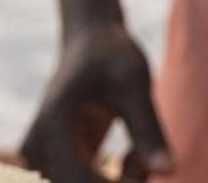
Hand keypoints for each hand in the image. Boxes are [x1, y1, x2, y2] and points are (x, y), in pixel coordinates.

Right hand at [20, 22, 174, 181]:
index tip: (146, 172)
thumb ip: (148, 129)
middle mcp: (37, 145)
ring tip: (138, 155)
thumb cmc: (113, 54)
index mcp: (53, 124)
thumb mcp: (135, 84)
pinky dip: (115, 180)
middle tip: (145, 161)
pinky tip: (131, 156)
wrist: (89, 40)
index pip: (79, 182)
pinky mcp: (55, 163)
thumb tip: (170, 171)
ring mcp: (41, 157)